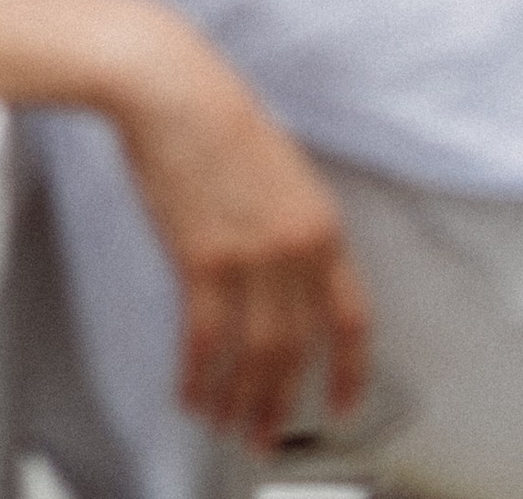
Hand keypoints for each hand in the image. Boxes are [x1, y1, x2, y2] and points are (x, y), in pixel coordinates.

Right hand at [106, 20, 371, 448]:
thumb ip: (294, 227)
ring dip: (242, 401)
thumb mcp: (283, 170)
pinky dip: (198, 376)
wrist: (172, 86)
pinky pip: (206, 339)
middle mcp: (295, 246)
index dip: (349, 371)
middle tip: (268, 434)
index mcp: (323, 223)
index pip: (351, 318)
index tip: (341, 403)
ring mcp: (250, 254)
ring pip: (255, 355)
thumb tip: (286, 285)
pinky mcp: (202, 257)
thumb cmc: (219, 116)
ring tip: (230, 426)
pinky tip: (192, 393)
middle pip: (298, 350)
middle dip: (283, 403)